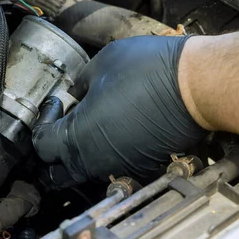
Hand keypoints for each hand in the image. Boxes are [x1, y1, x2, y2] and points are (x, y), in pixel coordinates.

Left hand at [32, 36, 207, 187]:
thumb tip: (73, 94)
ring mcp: (122, 167)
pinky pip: (115, 167)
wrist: (197, 85)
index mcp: (77, 138)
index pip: (42, 145)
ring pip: (87, 172)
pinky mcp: (144, 166)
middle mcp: (96, 162)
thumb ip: (78, 84)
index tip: (57, 102)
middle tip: (59, 127)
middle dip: (52, 154)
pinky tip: (115, 127)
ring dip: (80, 153)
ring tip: (88, 123)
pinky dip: (108, 154)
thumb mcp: (99, 65)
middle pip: (58, 173)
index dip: (44, 121)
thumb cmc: (149, 71)